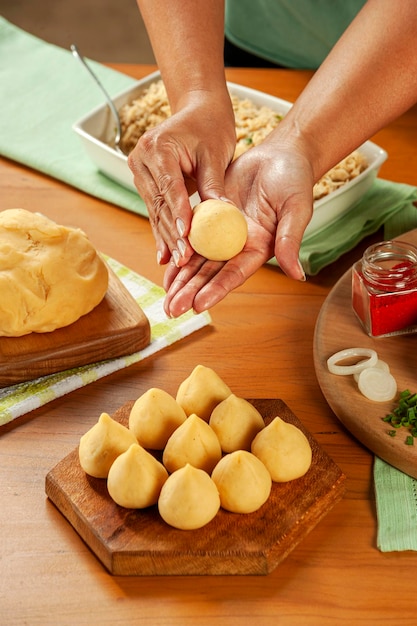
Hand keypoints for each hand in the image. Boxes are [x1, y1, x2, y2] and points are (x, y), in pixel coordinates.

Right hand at [127, 90, 235, 267]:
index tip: (187, 237)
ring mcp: (140, 171)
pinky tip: (165, 254)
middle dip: (173, 234)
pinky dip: (163, 231)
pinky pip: (155, 210)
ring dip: (167, 238)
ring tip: (177, 262)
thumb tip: (223, 216)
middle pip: (160, 203)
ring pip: (155, 211)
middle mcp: (142, 159)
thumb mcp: (216, 154)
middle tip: (184, 259)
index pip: (171, 187)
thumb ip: (214, 185)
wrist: (197, 110)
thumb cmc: (211, 127)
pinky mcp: (144, 182)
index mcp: (159, 147)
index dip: (179, 214)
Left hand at [163, 133, 313, 316]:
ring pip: (197, 260)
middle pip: (210, 274)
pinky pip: (190, 237)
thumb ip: (290, 240)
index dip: (216, 290)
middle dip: (191, 292)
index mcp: (259, 249)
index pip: (234, 274)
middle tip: (171, 310)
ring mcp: (222, 233)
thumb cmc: (294, 179)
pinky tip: (165, 266)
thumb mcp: (296, 209)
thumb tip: (298, 275)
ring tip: (165, 298)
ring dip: (181, 279)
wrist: (280, 154)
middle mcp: (238, 246)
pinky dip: (178, 251)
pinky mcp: (210, 216)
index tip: (198, 306)